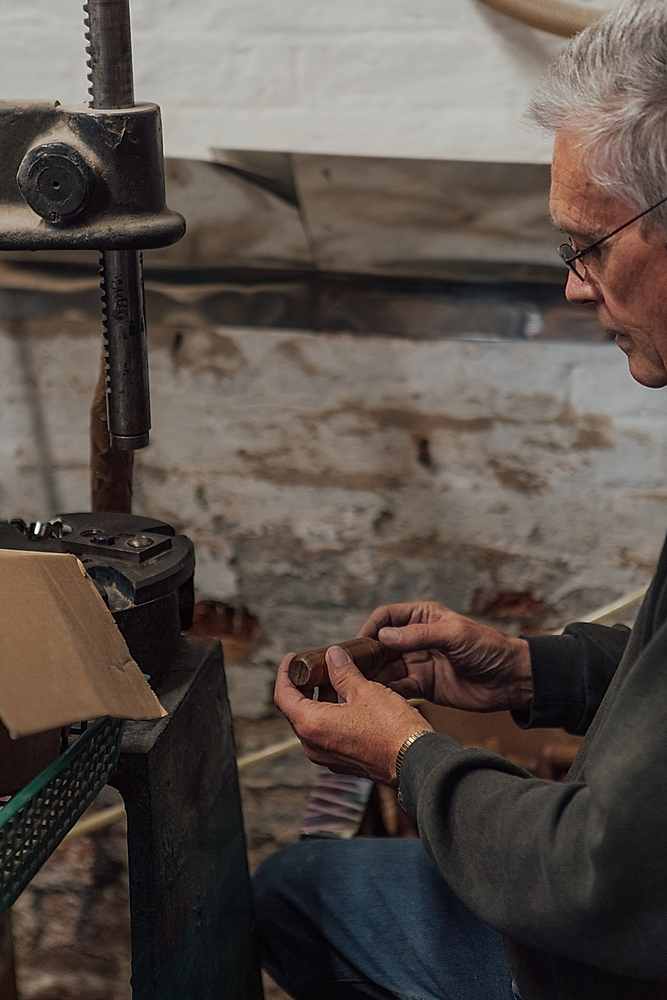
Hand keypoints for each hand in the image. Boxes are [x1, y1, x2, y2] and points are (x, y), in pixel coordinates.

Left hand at [274, 645, 432, 784]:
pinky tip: (348, 700)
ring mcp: (327, 756)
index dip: (285, 673)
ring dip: (319, 699)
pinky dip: (331, 715)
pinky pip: (327, 734)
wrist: (415, 761)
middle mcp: (313, 745)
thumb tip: (332, 655)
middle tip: (315, 666)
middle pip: (296, 710)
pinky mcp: (343, 761)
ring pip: (313, 722)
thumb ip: (343, 672)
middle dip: (304, 685)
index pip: (283, 696)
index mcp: (312, 725)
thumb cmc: (391, 728)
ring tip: (336, 678)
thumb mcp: (365, 691)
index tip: (292, 659)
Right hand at [359, 601, 532, 712]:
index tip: (359, 644)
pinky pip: (399, 688)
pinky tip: (376, 698)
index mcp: (422, 617)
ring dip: (372, 676)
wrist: (511, 680)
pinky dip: (387, 692)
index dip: (370, 628)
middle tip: (349, 669)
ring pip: (386, 668)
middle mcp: (416, 638)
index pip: (386, 617)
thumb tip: (383, 636)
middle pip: (381, 644)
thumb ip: (418, 636)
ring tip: (356, 686)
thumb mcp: (454, 635)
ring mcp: (418, 663)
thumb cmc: (487, 648)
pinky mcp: (423, 686)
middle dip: (366, 655)